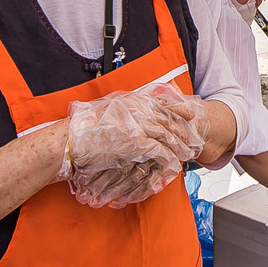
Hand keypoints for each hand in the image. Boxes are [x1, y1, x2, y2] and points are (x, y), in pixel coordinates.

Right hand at [65, 88, 204, 207]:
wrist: (74, 139)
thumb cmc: (86, 127)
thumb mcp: (110, 110)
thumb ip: (126, 109)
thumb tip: (136, 111)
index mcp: (133, 102)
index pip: (162, 102)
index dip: (178, 108)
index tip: (190, 112)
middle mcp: (139, 111)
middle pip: (169, 120)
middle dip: (183, 130)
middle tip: (193, 138)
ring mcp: (139, 126)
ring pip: (168, 136)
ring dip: (179, 146)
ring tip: (188, 154)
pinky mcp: (138, 143)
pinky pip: (160, 152)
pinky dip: (169, 159)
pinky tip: (174, 164)